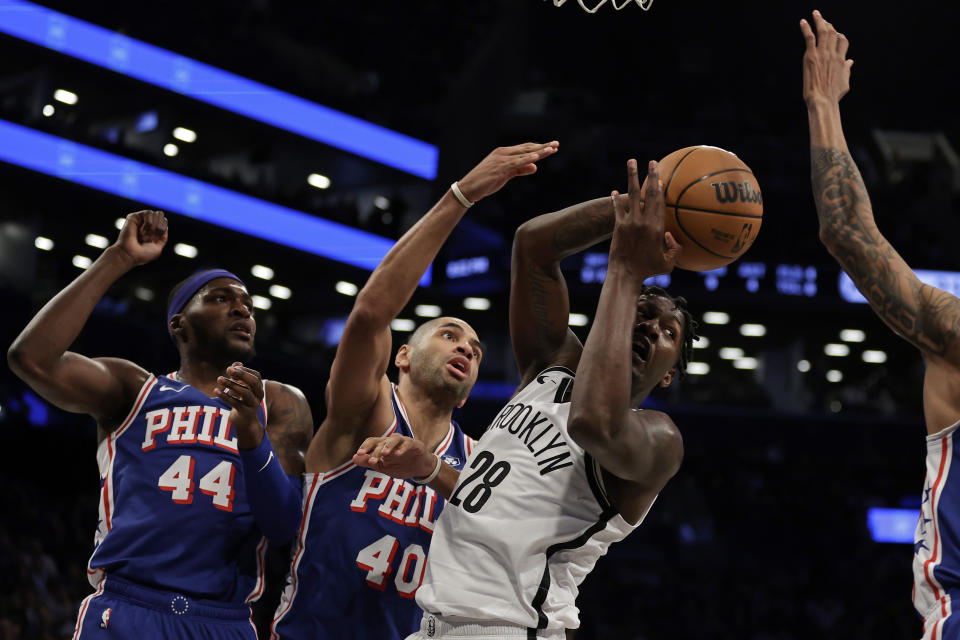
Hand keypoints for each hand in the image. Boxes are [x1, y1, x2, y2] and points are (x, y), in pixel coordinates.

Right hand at [113, 211, 167, 265]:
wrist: (129, 254)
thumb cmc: (143, 254)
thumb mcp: (158, 248)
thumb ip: (163, 238)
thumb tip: (165, 226)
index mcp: (152, 231)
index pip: (164, 222)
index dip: (162, 230)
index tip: (154, 240)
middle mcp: (146, 224)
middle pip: (161, 217)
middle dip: (158, 228)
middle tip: (149, 238)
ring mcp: (140, 220)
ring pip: (156, 214)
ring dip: (153, 227)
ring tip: (144, 235)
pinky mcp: (134, 217)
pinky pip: (149, 213)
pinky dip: (148, 223)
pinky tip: (141, 231)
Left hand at [215, 362, 264, 448]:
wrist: (245, 423)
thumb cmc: (242, 402)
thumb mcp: (241, 388)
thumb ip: (238, 376)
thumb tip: (236, 363)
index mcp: (259, 389)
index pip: (256, 376)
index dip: (245, 370)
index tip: (233, 367)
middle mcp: (258, 396)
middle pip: (254, 382)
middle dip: (241, 374)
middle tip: (228, 369)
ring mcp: (253, 405)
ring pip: (245, 393)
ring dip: (231, 384)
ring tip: (219, 378)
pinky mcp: (245, 413)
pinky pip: (236, 403)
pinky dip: (225, 396)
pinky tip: (215, 391)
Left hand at [353, 433, 435, 479]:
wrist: (419, 468)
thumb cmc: (400, 465)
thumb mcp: (383, 467)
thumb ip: (369, 462)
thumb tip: (353, 458)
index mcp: (383, 445)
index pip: (372, 442)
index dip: (365, 447)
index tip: (358, 454)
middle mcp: (392, 441)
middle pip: (382, 441)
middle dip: (375, 451)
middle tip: (372, 462)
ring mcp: (403, 441)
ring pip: (394, 439)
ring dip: (388, 446)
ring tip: (384, 454)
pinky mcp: (414, 444)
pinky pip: (408, 443)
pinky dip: (402, 448)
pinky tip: (398, 454)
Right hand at [456, 141, 558, 202]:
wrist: (468, 188)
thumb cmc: (485, 182)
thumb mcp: (506, 176)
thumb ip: (520, 170)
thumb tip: (535, 167)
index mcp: (504, 153)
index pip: (525, 148)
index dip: (539, 148)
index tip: (552, 147)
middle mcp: (503, 153)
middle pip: (527, 148)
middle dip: (543, 147)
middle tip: (557, 144)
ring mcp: (502, 159)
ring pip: (524, 154)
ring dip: (539, 151)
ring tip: (552, 149)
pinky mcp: (500, 167)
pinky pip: (517, 162)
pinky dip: (528, 159)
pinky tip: (537, 157)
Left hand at [610, 159, 680, 276]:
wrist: (625, 274)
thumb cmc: (647, 271)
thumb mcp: (668, 264)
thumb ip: (675, 250)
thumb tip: (673, 237)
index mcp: (658, 228)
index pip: (660, 203)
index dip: (661, 188)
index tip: (662, 177)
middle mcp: (644, 221)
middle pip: (648, 194)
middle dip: (651, 176)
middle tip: (652, 162)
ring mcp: (630, 222)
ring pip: (632, 195)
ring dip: (632, 177)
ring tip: (631, 162)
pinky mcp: (618, 226)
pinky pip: (617, 209)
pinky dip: (616, 199)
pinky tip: (614, 191)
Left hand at [801, 10, 852, 106]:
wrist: (823, 100)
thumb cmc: (833, 95)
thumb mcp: (844, 82)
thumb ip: (847, 70)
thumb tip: (850, 62)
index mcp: (841, 60)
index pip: (843, 41)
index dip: (839, 34)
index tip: (834, 31)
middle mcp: (833, 54)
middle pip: (833, 33)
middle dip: (828, 24)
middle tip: (823, 19)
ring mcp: (822, 54)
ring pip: (823, 32)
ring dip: (819, 21)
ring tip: (816, 14)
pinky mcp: (811, 56)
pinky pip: (809, 37)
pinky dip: (806, 28)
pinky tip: (803, 22)